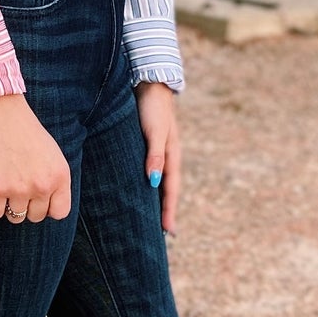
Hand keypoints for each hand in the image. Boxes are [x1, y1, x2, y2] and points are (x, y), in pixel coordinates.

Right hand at [0, 93, 71, 221]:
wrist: (0, 110)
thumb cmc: (25, 129)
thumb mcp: (52, 153)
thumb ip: (54, 179)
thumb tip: (49, 205)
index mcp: (60, 176)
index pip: (60, 212)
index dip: (48, 208)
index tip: (38, 199)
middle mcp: (43, 186)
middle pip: (36, 217)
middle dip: (27, 207)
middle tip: (17, 188)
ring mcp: (19, 189)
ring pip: (15, 217)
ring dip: (9, 206)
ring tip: (5, 187)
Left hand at [136, 81, 181, 232]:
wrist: (151, 82)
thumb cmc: (152, 108)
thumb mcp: (155, 132)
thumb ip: (155, 156)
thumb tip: (153, 182)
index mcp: (172, 156)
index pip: (171, 190)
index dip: (169, 211)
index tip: (168, 232)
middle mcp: (168, 156)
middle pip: (168, 189)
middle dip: (166, 211)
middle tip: (164, 234)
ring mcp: (161, 151)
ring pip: (161, 181)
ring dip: (159, 199)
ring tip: (154, 217)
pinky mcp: (151, 145)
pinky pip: (153, 170)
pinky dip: (151, 184)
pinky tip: (145, 189)